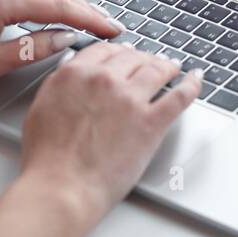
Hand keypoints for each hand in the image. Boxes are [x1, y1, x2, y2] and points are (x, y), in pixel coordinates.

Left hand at [0, 0, 123, 92]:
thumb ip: (31, 49)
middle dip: (86, 8)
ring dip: (69, 2)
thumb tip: (64, 39)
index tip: (112, 30)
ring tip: (91, 21)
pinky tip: (57, 12)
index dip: (91, 19)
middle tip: (110, 26)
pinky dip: (48, 0)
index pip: (59, 7)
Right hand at [18, 42, 202, 225]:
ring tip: (172, 68)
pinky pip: (179, 96)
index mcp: (75, 74)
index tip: (125, 54)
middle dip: (143, 58)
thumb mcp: (42, 108)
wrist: (62, 186)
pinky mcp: (151, 123)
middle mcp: (104, 80)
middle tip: (149, 62)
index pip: (104, 50)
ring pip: (156, 70)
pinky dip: (191, 85)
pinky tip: (195, 80)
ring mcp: (130, 99)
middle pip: (132, 57)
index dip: (119, 51)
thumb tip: (71, 75)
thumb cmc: (47, 159)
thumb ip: (61, 86)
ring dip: (167, 66)